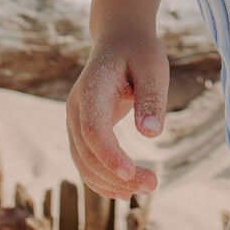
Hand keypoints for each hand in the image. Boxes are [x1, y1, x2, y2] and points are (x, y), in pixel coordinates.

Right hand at [66, 26, 169, 197]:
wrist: (119, 39)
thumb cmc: (139, 52)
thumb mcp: (153, 66)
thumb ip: (151, 97)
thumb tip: (151, 134)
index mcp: (91, 89)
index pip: (93, 130)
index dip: (109, 155)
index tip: (131, 173)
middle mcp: (76, 108)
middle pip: (88, 153)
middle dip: (117, 175)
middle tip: (152, 185)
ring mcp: (75, 121)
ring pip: (84, 163)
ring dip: (110, 182)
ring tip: (146, 187)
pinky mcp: (82, 130)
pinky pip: (86, 161)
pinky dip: (102, 178)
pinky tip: (125, 190)